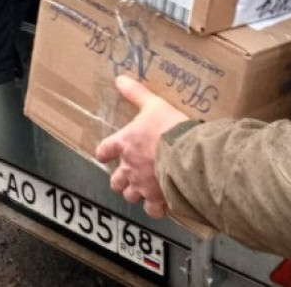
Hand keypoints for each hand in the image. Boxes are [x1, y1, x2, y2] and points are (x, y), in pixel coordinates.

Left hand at [95, 75, 188, 218]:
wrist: (186, 154)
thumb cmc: (168, 127)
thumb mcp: (152, 104)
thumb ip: (136, 93)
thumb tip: (120, 79)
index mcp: (125, 144)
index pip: (105, 151)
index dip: (104, 153)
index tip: (104, 155)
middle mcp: (130, 168)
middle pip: (116, 181)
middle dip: (119, 180)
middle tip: (126, 176)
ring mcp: (143, 186)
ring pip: (131, 196)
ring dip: (134, 193)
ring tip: (142, 189)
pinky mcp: (158, 199)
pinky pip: (152, 210)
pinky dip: (155, 208)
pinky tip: (160, 203)